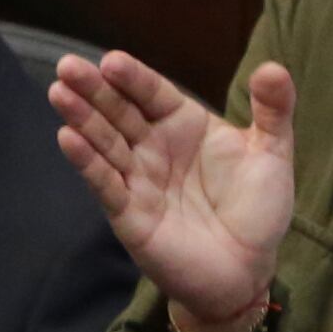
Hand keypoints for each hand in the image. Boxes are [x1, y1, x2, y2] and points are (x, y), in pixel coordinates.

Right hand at [50, 50, 295, 331]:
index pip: (153, 93)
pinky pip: (104, 184)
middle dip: (93, 90)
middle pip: (119, 112)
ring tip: (59, 93)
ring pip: (105, 143)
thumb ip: (273, 110)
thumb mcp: (272, 153)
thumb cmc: (259, 210)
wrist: (248, 271)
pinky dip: (87, 162)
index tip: (111, 60)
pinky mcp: (128, 213)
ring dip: (81, 119)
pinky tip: (68, 139)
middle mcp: (155, 147)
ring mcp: (138, 179)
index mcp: (184, 124)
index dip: (133, 78)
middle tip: (67, 66)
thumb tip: (272, 67)